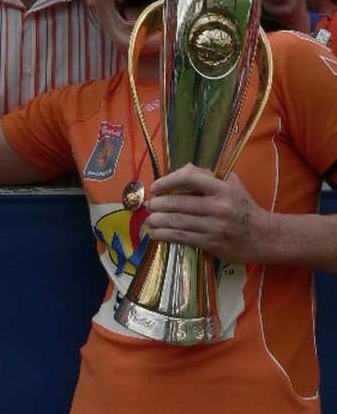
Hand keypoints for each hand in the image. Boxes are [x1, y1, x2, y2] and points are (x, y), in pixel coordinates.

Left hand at [145, 165, 267, 263]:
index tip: (156, 186)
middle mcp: (218, 206)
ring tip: (149, 220)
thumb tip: (181, 170)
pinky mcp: (211, 244)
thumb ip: (207, 176)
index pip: (189, 178)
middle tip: (149, 205)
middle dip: (159, 204)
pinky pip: (182, 238)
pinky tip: (155, 234)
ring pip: (178, 222)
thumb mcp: (231, 184)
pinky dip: (165, 236)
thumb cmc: (243, 206)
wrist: (264, 236)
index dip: (168, 180)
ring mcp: (214, 226)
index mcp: (222, 188)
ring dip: (158, 221)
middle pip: (179, 203)